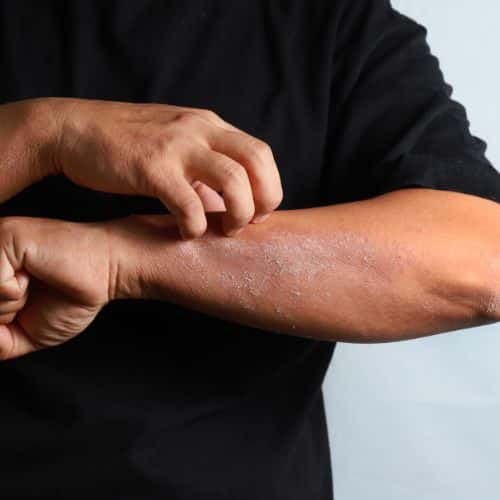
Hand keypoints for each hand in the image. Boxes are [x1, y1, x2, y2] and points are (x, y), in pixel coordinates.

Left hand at [0, 216, 111, 360]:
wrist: (107, 273)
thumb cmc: (73, 296)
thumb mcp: (22, 333)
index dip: (1, 320)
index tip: (19, 309)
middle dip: (0, 316)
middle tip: (26, 299)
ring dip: (6, 306)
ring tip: (31, 286)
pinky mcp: (6, 237)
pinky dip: (14, 293)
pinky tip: (34, 276)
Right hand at [48, 98, 282, 237]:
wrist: (74, 130)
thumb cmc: (126, 143)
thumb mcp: (174, 143)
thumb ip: (203, 167)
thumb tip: (225, 201)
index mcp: (208, 125)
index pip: (260, 152)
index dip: (268, 185)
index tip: (259, 210)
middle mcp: (199, 130)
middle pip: (257, 161)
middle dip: (265, 199)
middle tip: (249, 223)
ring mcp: (176, 147)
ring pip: (233, 180)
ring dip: (238, 213)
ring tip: (225, 230)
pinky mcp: (151, 168)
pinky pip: (190, 203)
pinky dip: (197, 225)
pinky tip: (188, 233)